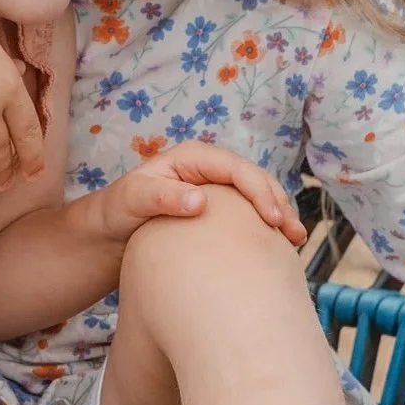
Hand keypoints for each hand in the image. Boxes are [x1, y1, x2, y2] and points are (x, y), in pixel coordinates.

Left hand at [84, 144, 307, 246]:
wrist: (109, 232)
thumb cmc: (117, 211)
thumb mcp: (132, 200)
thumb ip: (162, 197)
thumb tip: (199, 201)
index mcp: (192, 158)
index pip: (236, 168)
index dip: (258, 190)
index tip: (271, 218)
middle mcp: (209, 169)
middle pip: (254, 180)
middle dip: (277, 203)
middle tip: (292, 233)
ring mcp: (216, 190)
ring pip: (258, 197)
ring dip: (279, 215)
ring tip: (294, 240)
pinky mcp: (219, 212)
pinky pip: (249, 214)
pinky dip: (266, 227)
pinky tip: (279, 246)